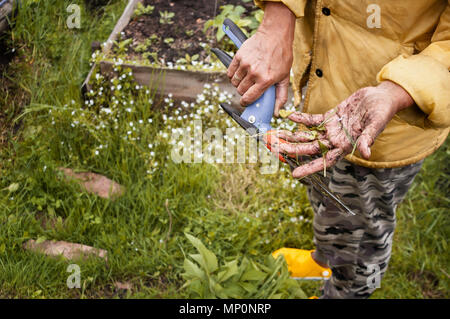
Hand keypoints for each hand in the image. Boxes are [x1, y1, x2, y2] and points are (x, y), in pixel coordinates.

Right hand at [227, 2, 294, 113]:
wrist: (275, 35)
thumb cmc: (281, 56)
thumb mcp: (285, 77)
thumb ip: (280, 97)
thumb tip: (276, 113)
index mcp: (265, 80)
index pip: (249, 98)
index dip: (246, 102)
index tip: (245, 102)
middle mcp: (254, 73)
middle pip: (240, 91)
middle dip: (243, 92)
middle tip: (249, 87)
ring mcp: (245, 64)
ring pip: (234, 82)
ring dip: (238, 83)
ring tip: (246, 78)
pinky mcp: (239, 56)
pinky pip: (230, 72)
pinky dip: (232, 74)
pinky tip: (240, 72)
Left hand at [264, 81, 414, 177]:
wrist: (382, 97)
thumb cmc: (382, 111)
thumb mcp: (376, 124)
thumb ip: (368, 138)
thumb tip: (365, 153)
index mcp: (345, 146)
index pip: (325, 160)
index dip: (310, 168)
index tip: (294, 174)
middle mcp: (335, 140)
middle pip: (310, 148)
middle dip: (293, 149)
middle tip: (275, 149)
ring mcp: (331, 129)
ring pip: (308, 135)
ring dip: (292, 135)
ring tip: (276, 135)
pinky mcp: (330, 117)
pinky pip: (313, 120)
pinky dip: (302, 119)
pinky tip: (290, 116)